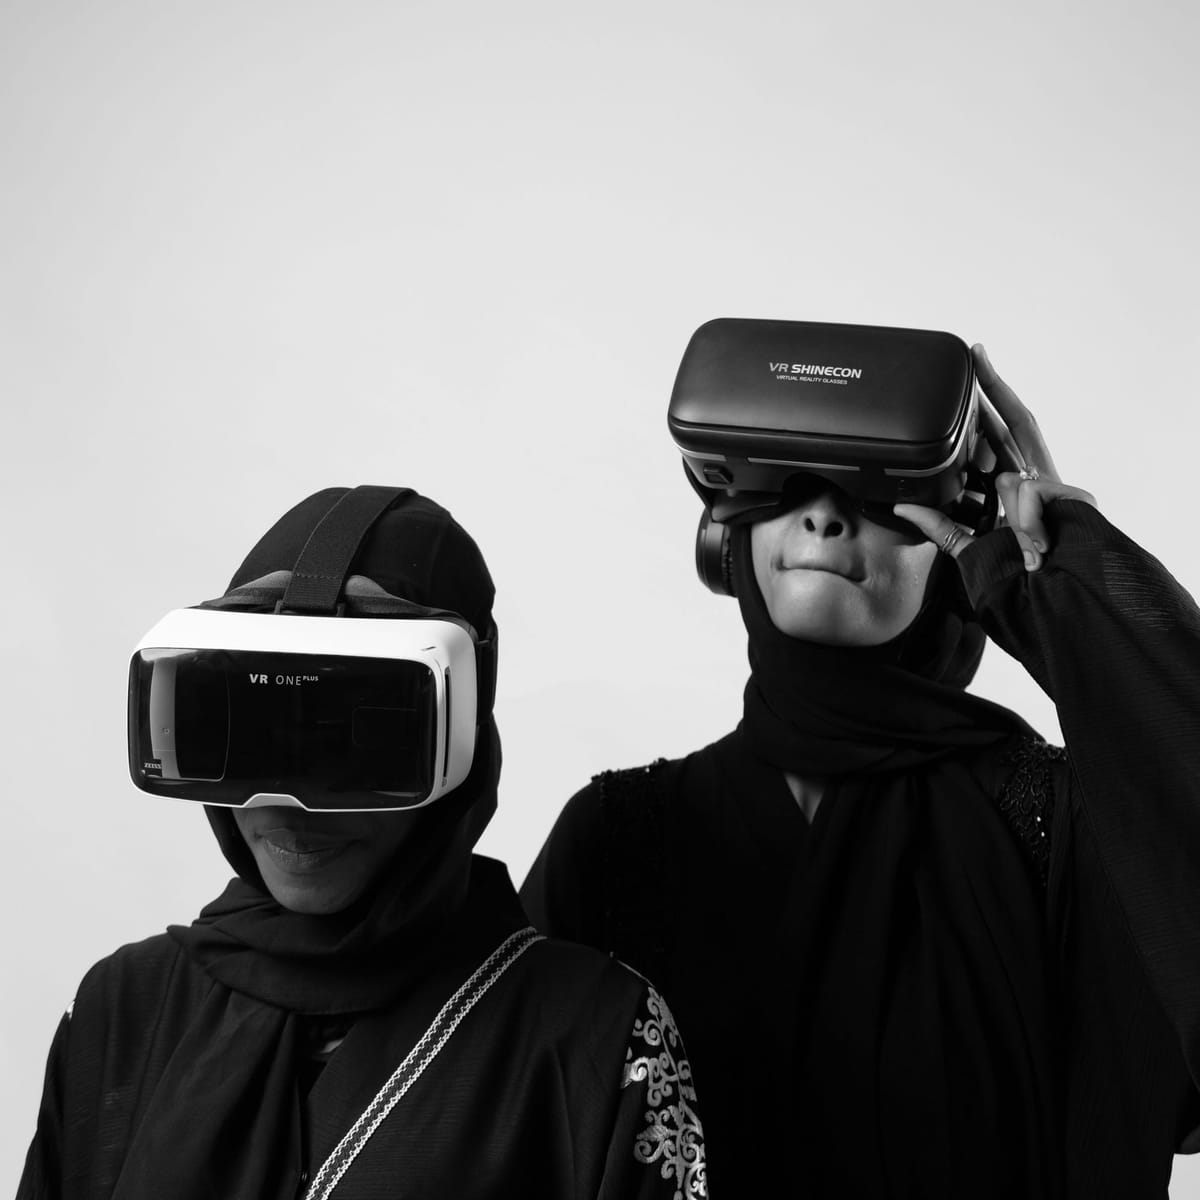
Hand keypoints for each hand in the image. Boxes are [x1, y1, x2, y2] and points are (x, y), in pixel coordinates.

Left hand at [895, 344, 1095, 571]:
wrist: (1055, 604)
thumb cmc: (1017, 577)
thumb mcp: (968, 546)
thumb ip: (938, 525)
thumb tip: (900, 507)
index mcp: (1012, 489)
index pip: (997, 437)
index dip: (985, 407)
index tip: (969, 376)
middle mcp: (1034, 480)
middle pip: (1013, 422)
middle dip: (992, 388)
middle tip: (975, 356)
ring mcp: (1056, 486)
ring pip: (1016, 458)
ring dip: (1006, 490)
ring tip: (1015, 514)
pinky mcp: (1075, 496)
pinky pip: (1029, 491)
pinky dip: (1024, 516)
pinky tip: (1034, 538)